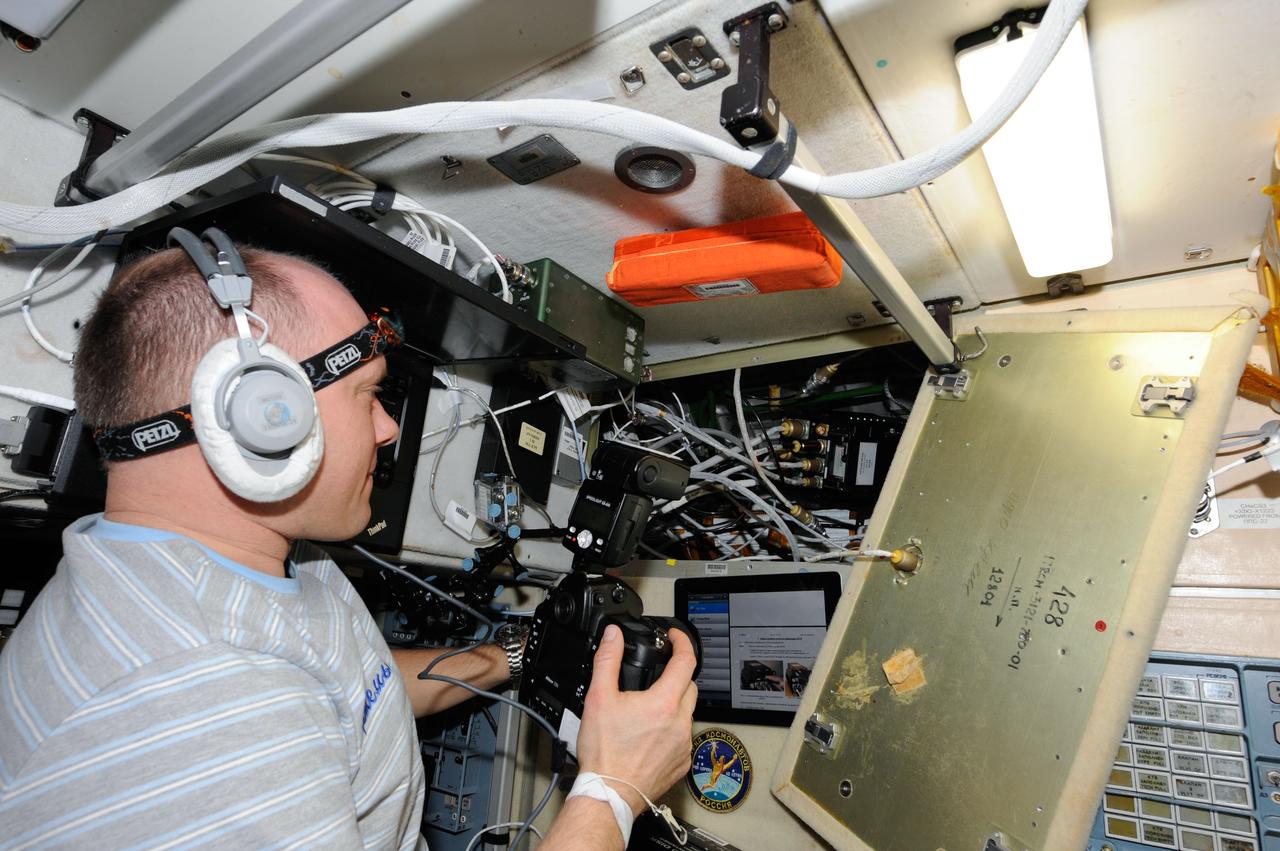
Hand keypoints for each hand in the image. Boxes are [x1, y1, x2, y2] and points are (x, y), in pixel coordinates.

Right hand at [575, 624, 697, 814]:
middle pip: (690, 686)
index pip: (686, 661)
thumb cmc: (605, 753)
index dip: (682, 643)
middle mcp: (681, 723)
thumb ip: (607, 661)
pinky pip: (684, 737)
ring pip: (688, 713)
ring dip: (674, 704)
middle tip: (658, 675)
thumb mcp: (598, 698)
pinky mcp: (682, 763)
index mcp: (664, 703)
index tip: (675, 638)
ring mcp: (684, 745)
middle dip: (677, 675)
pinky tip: (651, 735)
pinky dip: (673, 730)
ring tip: (648, 710)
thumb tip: (613, 636)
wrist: (609, 794)